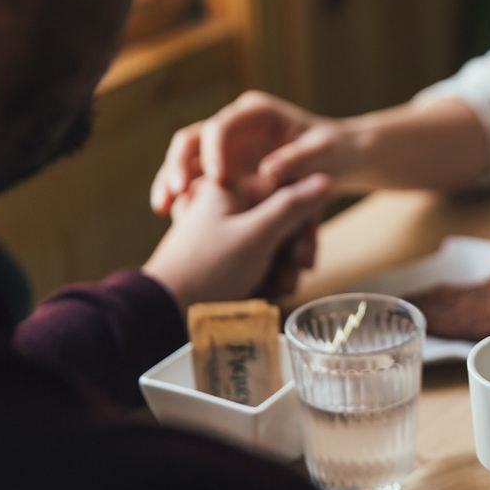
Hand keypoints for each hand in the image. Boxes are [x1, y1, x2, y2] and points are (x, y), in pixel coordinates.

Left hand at [143, 174, 330, 310]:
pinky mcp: (224, 255)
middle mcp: (228, 205)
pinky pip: (258, 260)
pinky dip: (266, 277)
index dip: (302, 222)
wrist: (165, 310)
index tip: (302, 251)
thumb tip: (324, 179)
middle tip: (292, 275)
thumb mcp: (256, 235)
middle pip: (282, 220)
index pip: (286, 191)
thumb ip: (292, 206)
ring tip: (274, 290)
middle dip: (291, 253)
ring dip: (282, 269)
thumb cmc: (208, 269)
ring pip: (274, 244)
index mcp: (231, 187)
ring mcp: (226, 231)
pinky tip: (264, 293)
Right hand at [150, 91, 355, 214]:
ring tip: (163, 208)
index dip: (215, 150)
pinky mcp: (223, 169)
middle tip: (175, 191)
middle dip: (179, 164)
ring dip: (171, 181)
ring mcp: (225, 147)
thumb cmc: (334, 153)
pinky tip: (172, 216)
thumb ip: (298, 160)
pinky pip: (194, 180)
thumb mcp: (324, 153)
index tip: (217, 179)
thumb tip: (268, 171)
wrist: (338, 161)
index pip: (223, 125)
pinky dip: (182, 195)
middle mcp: (234, 125)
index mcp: (256, 113)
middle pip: (193, 139)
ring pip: (186, 159)